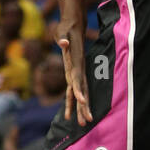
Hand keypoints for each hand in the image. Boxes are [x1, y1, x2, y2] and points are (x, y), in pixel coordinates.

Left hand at [55, 0, 91, 125]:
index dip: (80, 91)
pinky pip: (74, 91)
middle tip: (86, 121)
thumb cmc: (66, 29)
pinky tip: (71, 114)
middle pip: (82, 92)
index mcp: (76, 65)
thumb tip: (62, 42)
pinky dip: (72, 102)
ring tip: (83, 123)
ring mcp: (77, 74)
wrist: (73, 26)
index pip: (78, 81)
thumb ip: (63, 38)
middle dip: (84, 107)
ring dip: (80, 109)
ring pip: (79, 95)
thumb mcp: (62, 32)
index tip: (82, 101)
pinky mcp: (74, 75)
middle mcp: (78, 71)